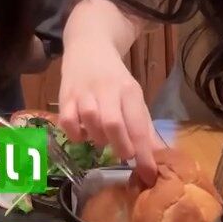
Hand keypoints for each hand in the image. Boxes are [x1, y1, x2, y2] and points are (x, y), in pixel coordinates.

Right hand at [58, 44, 163, 183]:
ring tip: (103, 140)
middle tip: (124, 155)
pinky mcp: (65, 96)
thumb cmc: (114, 79)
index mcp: (129, 90)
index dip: (144, 154)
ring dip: (98, 138)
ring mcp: (83, 92)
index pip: (138, 125)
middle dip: (121, 146)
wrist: (88, 46)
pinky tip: (82, 134)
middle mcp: (106, 90)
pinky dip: (75, 134)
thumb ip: (143, 127)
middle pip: (113, 124)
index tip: (149, 175)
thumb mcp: (133, 97)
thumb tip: (158, 156)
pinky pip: (67, 121)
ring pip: (90, 121)